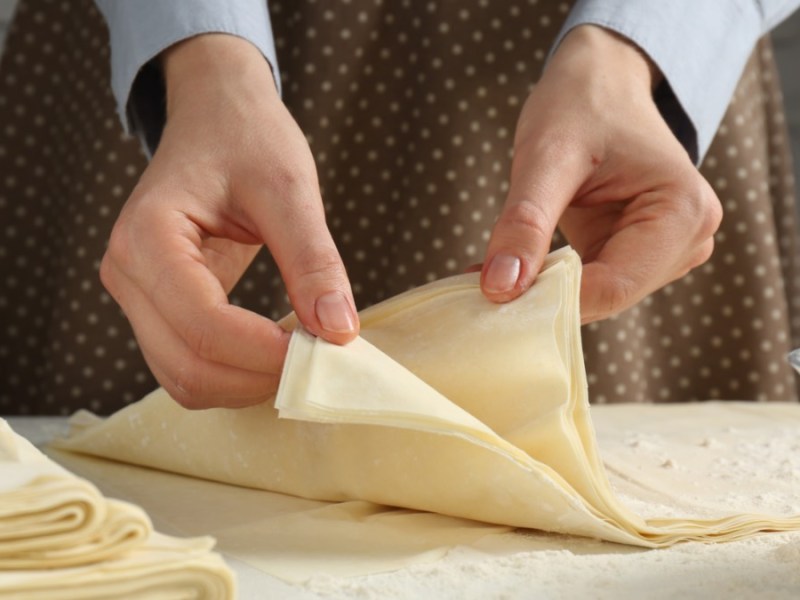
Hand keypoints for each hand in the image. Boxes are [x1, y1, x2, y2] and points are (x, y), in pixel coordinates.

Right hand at [100, 35, 357, 408]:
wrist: (217, 118)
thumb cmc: (247, 139)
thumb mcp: (289, 189)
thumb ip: (313, 261)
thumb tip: (338, 332)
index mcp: (148, 237)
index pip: (203, 324)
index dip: (265, 352)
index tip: (324, 349)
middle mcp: (127, 273)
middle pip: (187, 366)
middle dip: (257, 377)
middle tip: (319, 360)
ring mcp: (136, 296)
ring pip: (184, 379)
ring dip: (245, 384)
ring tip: (300, 355)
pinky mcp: (155, 309)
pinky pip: (188, 365)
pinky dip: (233, 375)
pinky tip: (275, 352)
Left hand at [481, 25, 721, 321]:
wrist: (598, 83)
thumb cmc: (580, 104)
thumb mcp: (546, 157)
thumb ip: (524, 223)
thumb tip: (499, 288)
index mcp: (683, 211)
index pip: (613, 287)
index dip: (550, 298)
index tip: (491, 296)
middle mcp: (689, 239)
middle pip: (607, 297)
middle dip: (543, 295)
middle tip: (480, 285)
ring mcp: (667, 252)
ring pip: (595, 298)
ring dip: (542, 290)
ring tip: (490, 271)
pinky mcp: (639, 256)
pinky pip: (589, 286)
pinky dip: (548, 281)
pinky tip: (514, 265)